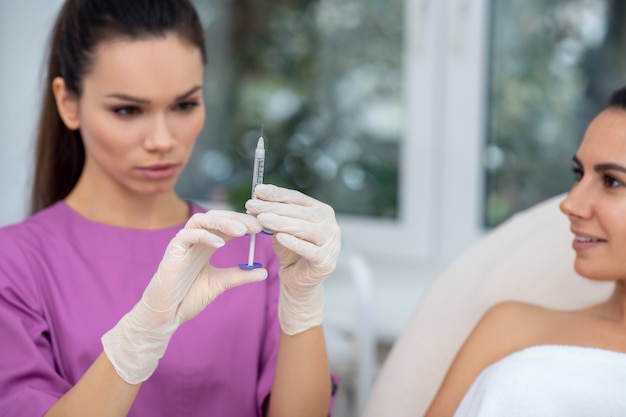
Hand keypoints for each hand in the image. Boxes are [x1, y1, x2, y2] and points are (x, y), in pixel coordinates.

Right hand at [102, 211, 266, 383]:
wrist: (165, 316)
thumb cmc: (188, 298)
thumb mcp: (220, 284)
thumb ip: (239, 276)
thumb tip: (265, 272)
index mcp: (206, 244)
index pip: (227, 224)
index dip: (244, 222)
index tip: (264, 227)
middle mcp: (195, 240)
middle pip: (216, 217)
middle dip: (237, 219)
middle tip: (257, 226)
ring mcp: (182, 244)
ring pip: (201, 220)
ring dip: (222, 222)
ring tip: (242, 231)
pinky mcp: (172, 252)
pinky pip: (186, 236)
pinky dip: (204, 236)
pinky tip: (220, 244)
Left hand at [245, 184, 340, 334]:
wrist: (298, 282)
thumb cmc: (290, 251)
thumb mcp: (281, 229)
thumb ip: (274, 214)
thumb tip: (258, 195)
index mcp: (322, 211)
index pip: (298, 198)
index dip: (277, 194)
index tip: (257, 190)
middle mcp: (330, 225)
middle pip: (300, 212)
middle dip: (274, 208)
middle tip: (252, 206)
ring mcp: (332, 243)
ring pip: (305, 228)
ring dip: (282, 222)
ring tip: (262, 219)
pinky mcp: (326, 261)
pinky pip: (309, 250)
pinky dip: (294, 242)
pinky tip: (279, 237)